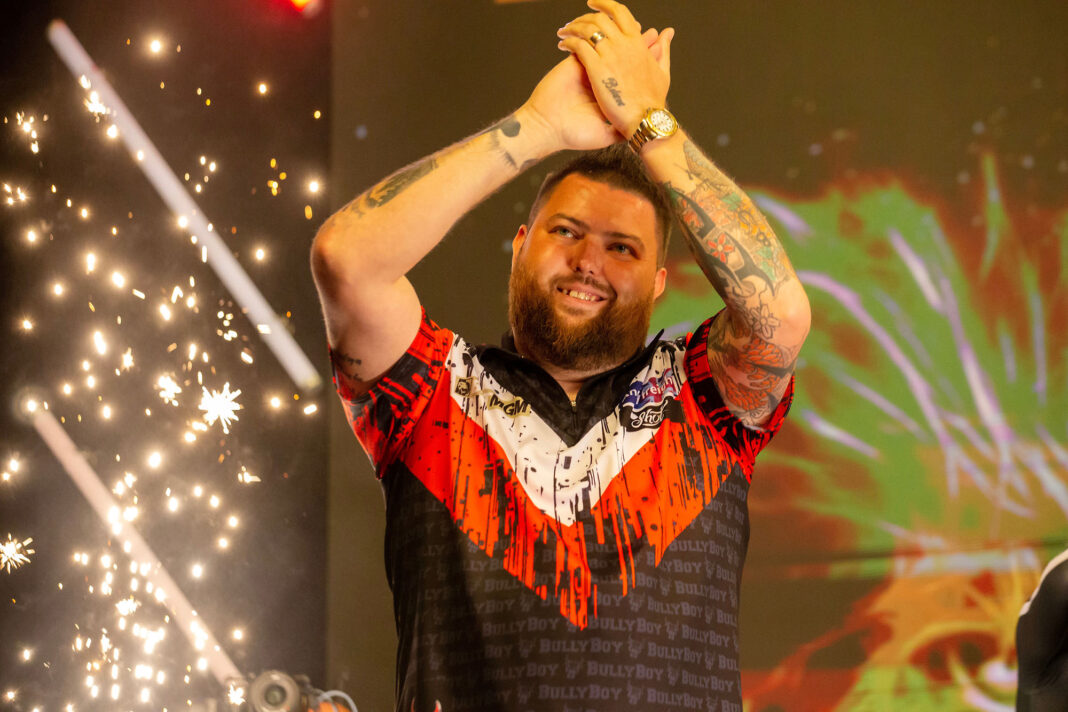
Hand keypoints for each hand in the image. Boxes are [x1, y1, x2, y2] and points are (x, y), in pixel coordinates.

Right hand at [519, 24, 664, 152]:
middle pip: (622, 58)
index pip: (631, 75)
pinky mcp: (573, 63)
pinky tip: (609, 27)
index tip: (659, 56)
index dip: (645, 64)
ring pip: (607, 48)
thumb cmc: (575, 135)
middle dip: (638, 45)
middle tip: (652, 35)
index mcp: (610, 95)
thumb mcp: (606, 136)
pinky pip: (586, 43)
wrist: (550, 131)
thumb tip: (639, 132)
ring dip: (620, 36)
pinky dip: (595, 34)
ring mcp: (588, 70)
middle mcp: (601, 80)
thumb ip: (623, 132)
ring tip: (636, 28)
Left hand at [556, 0, 672, 137]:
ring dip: (572, 27)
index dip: (605, 5)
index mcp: (637, 42)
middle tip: (573, 21)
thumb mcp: (662, 71)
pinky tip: (562, 45)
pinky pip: (578, 45)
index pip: (620, 13)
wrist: (644, 119)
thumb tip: (667, 33)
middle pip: (600, 18)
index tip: (594, 5)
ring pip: (586, 28)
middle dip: (584, 16)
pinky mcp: (596, 68)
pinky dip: (568, 41)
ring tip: (564, 32)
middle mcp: (624, 43)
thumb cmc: (653, 100)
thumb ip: (663, 49)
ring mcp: (610, 54)